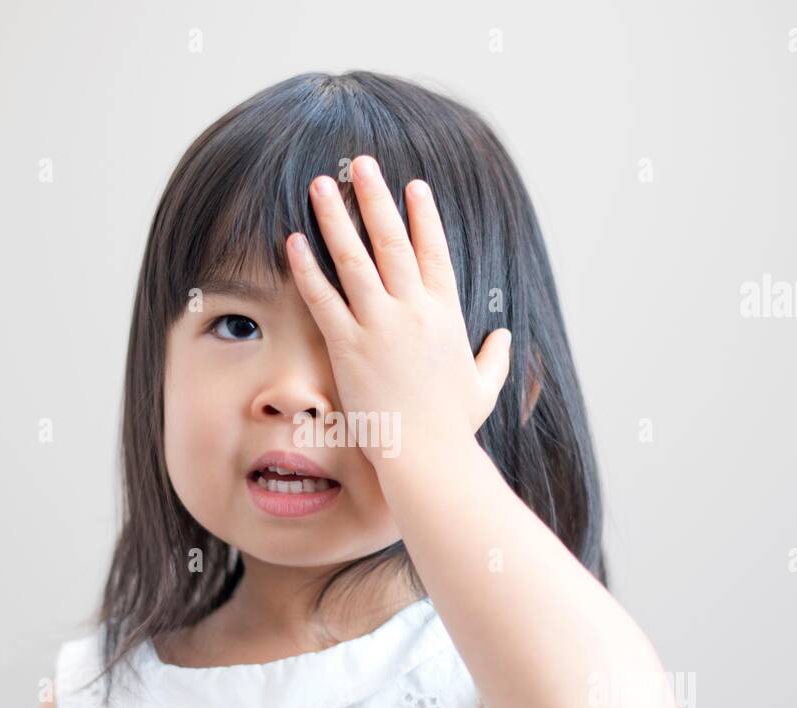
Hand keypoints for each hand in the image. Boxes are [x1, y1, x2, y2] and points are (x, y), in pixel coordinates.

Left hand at [284, 154, 511, 469]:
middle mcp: (413, 310)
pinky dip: (307, 268)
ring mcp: (379, 325)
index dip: (422, 216)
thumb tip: (502, 338)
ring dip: (336, 217)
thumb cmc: (454, 428)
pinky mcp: (348, 345)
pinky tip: (294, 240)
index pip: (433, 251)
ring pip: (353, 258)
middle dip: (376, 196)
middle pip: (391, 240)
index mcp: (445, 314)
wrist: (428, 455)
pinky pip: (323, 297)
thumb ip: (494, 358)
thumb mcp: (483, 387)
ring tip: (320, 184)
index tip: (412, 186)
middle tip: (361, 163)